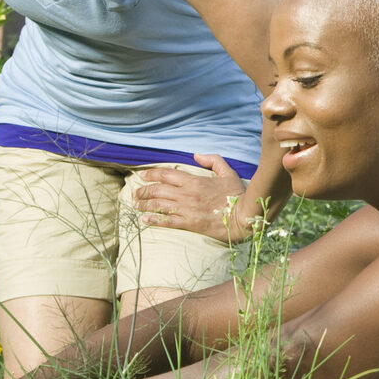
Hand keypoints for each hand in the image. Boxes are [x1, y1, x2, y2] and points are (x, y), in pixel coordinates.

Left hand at [134, 155, 261, 242]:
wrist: (243, 216)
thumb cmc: (236, 194)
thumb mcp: (228, 172)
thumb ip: (213, 160)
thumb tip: (197, 155)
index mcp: (194, 180)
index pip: (166, 174)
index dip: (151, 174)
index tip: (142, 176)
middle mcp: (187, 194)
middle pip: (158, 190)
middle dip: (143, 191)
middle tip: (135, 193)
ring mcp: (187, 209)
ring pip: (159, 205)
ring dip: (144, 204)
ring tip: (136, 205)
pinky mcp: (189, 223)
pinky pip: (167, 221)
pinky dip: (154, 220)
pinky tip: (145, 220)